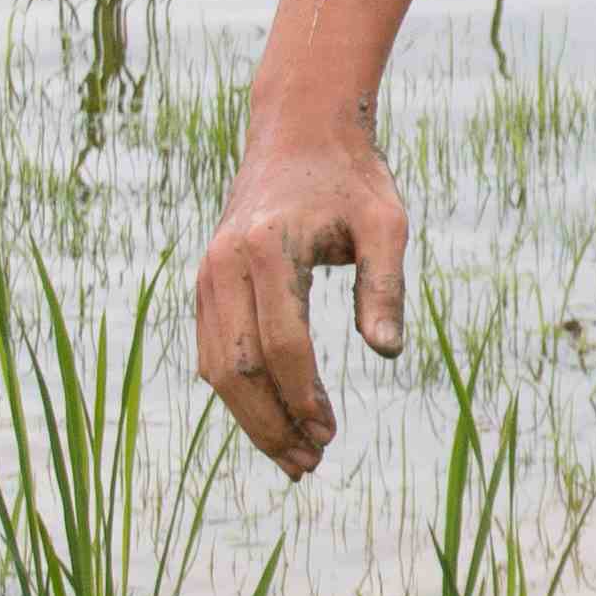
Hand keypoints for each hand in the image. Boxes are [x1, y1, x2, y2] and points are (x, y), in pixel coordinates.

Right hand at [193, 109, 409, 476]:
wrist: (299, 131)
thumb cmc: (352, 178)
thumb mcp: (387, 223)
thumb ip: (386, 287)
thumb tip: (388, 353)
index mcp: (267, 250)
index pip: (282, 344)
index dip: (305, 396)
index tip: (332, 432)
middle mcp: (224, 265)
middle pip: (239, 367)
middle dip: (272, 423)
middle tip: (310, 464)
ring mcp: (208, 275)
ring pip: (217, 367)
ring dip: (251, 418)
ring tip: (294, 456)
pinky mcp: (206, 283)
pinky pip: (212, 350)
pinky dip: (237, 392)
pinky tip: (271, 419)